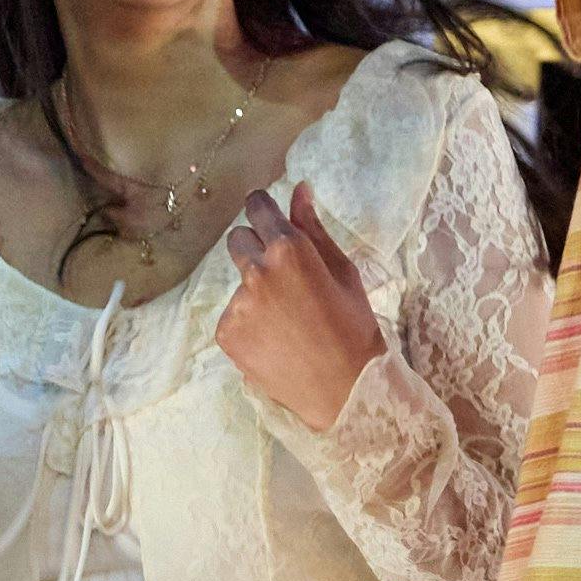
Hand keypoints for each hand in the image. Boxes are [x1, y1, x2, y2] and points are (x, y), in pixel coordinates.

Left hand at [215, 180, 385, 429]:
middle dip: (255, 248)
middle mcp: (256, 271)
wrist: (344, 392)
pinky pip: (233, 317)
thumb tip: (298, 189)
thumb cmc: (354, 328)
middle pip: (238, 240)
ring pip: (238, 284)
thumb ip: (314, 228)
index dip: (263, 209)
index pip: (258, 207)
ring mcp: (237, 304)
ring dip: (255, 292)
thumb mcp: (343, 272)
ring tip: (287, 320)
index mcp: (289, 249)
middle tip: (283, 277)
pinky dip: (249, 324)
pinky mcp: (227, 334)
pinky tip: (275, 341)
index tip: (267, 217)